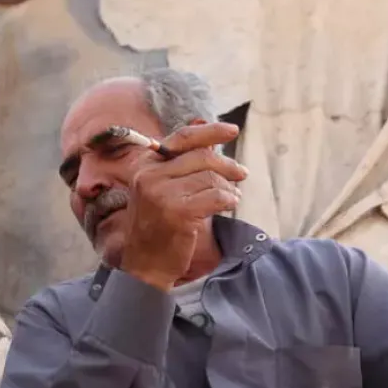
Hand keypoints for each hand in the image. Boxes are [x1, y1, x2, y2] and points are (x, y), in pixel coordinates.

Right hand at [119, 120, 248, 289]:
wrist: (145, 264)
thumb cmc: (157, 224)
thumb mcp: (162, 187)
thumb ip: (182, 158)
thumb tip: (201, 122)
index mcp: (145, 164)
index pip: (183, 138)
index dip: (210, 131)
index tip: (233, 130)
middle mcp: (150, 175)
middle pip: (202, 157)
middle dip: (227, 164)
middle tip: (242, 173)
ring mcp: (162, 194)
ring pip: (211, 178)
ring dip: (229, 187)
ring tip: (232, 197)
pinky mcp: (178, 212)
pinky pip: (216, 196)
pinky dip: (229, 199)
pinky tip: (230, 205)